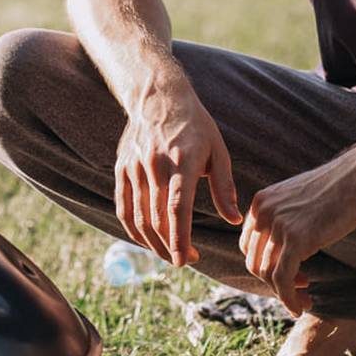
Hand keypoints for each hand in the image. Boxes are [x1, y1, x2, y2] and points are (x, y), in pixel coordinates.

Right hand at [115, 81, 240, 266]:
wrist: (157, 96)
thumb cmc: (194, 125)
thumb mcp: (217, 150)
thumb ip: (224, 187)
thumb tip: (233, 219)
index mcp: (182, 161)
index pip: (177, 208)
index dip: (180, 238)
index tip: (186, 260)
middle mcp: (154, 165)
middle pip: (157, 218)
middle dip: (171, 246)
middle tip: (187, 259)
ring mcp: (134, 168)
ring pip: (138, 217)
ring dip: (152, 243)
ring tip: (169, 254)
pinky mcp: (121, 169)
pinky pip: (123, 208)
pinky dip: (133, 230)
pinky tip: (147, 240)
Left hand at [238, 149, 355, 314]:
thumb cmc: (338, 189)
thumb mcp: (299, 201)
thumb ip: (285, 220)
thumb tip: (283, 248)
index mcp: (261, 203)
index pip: (249, 246)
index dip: (266, 265)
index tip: (291, 274)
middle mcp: (263, 213)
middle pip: (255, 262)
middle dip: (273, 283)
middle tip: (299, 291)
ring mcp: (278, 225)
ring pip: (267, 274)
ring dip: (283, 294)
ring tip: (304, 301)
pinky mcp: (296, 239)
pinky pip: (282, 279)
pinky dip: (288, 298)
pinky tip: (300, 307)